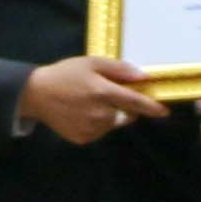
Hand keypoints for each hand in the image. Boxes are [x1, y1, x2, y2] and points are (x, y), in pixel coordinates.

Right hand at [20, 55, 166, 144]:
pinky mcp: (83, 139)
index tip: (164, 111)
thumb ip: (118, 69)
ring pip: (113, 124)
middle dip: (125, 108)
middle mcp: (100, 114)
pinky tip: (83, 113)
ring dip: (111, 116)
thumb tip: (143, 76)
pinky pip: (100, 132)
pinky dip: (98, 124)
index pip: (136, 102)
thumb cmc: (66, 74)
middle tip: (109, 96)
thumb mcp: (91, 63)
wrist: (36, 94)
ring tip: (91, 103)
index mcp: (103, 92)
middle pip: (126, 115)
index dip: (152, 107)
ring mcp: (91, 129)